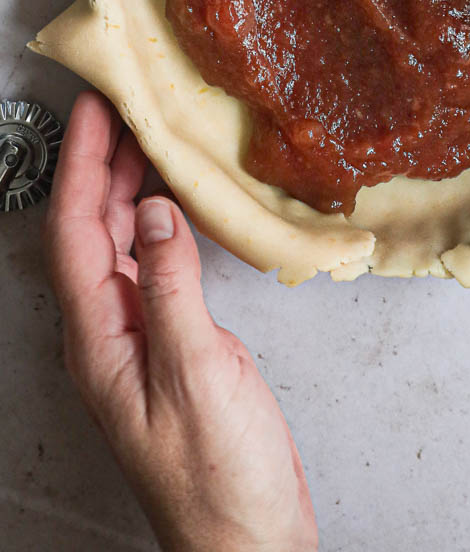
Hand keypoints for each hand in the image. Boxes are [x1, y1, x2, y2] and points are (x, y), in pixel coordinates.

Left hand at [44, 92, 317, 551]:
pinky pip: (154, 265)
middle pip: (91, 232)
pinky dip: (163, 223)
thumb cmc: (218, 476)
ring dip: (131, 188)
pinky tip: (181, 206)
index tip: (93, 111)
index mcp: (99, 339)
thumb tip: (157, 212)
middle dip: (101, 165)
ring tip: (149, 138)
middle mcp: (109, 333)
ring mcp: (139, 338)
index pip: (75, 233)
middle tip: (122, 108)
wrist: (245, 537)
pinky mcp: (172, 343)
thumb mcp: (196, 372)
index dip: (83, 166)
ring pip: (121, 244)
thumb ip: (171, 288)